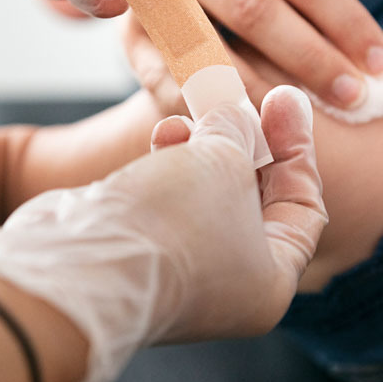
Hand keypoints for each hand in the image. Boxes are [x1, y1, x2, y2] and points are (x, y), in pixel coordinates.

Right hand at [0, 85, 326, 381]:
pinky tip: (161, 135)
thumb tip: (241, 109)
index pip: (305, 209)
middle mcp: (229, 288)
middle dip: (246, 142)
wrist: (77, 262)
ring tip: (188, 117)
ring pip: (207, 195)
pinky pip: (168, 201)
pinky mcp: (137, 254)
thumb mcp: (227, 160)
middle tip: (241, 93)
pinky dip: (170, 165)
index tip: (286, 99)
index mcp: (270, 283)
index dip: (297, 149)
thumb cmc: (172, 222)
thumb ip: (241, 129)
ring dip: (203, 146)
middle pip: (256, 200)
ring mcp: (179, 274)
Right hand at [124, 0, 382, 109]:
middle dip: (311, 59)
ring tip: (299, 126)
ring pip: (209, 48)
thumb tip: (376, 68)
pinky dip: (205, 108)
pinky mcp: (130, 35)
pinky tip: (240, 131)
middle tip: (352, 100)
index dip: (349, 23)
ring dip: (257, 92)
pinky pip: (167, 79)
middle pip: (258, 10)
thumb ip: (312, 1)